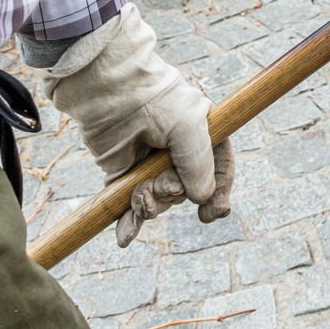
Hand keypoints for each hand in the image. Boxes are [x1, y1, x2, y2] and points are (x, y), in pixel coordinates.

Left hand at [45, 3, 232, 246]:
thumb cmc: (158, 101)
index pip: (219, 170)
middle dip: (175, 194)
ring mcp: (149, 163)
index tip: (210, 215)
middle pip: (185, 190)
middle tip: (164, 184)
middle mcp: (177, 152)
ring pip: (159, 200)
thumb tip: (200, 198)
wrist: (111, 90)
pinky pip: (128, 205)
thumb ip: (199, 167)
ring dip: (151, 204)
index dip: (218, 195)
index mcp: (202, 135)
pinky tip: (125, 238)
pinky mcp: (123, 172)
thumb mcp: (191, 129)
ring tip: (143, 194)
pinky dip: (128, 223)